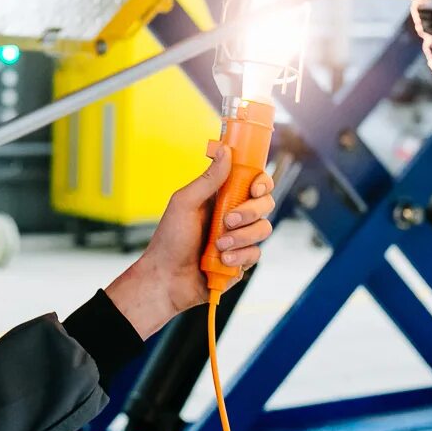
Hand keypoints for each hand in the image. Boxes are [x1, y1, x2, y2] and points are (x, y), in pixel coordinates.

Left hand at [104, 143, 274, 338]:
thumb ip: (208, 179)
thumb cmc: (169, 240)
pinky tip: (221, 260)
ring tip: (219, 245)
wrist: (166, 279)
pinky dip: (239, 257)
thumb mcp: (185, 203)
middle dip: (251, 212)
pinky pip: (255, 254)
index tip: (255, 188)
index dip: (261, 182)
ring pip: (263, 230)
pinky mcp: (241, 261)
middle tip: (229, 220)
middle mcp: (233, 216)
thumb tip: (226, 151)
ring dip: (241, 237)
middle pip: (265, 204)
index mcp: (221, 197)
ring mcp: (239, 239)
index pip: (252, 182)